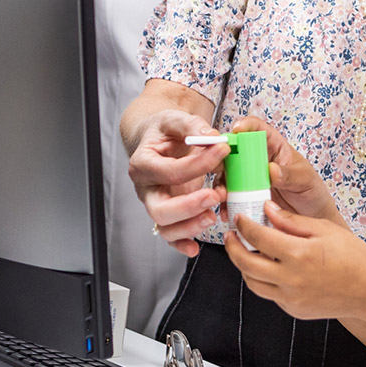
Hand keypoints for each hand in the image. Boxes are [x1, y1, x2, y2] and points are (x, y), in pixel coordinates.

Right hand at [128, 109, 228, 256]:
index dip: (198, 163)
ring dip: (191, 226)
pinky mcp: (168, 214)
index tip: (222, 150)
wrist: (158, 140)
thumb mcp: (175, 119)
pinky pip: (171, 236)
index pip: (169, 171)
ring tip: (213, 215)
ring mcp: (156, 204)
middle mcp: (146, 188)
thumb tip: (211, 136)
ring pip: (165, 227)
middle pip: (160, 209)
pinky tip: (195, 247)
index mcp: (143, 163)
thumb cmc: (165, 131)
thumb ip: (191, 125)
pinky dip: (182, 244)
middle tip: (215, 195)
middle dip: (189, 206)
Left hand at [225, 201, 365, 322]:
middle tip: (232, 235)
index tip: (241, 217)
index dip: (244, 225)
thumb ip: (291, 220)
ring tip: (245, 250)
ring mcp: (291, 298)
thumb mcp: (324, 228)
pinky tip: (268, 266)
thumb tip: (267, 209)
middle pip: (246, 263)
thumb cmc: (353, 257)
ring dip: (243, 265)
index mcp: (300, 255)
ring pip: (252, 282)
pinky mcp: (293, 310)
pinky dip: (262, 279)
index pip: (258, 237)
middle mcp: (291, 280)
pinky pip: (268, 293)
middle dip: (233, 247)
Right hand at [230, 116, 342, 225]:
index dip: (246, 125)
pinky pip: (230, 197)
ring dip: (220, 183)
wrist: (313, 218)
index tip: (237, 129)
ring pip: (228, 174)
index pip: (259, 129)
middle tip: (220, 166)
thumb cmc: (312, 192)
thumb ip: (290, 176)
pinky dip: (224, 203)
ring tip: (222, 195)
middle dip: (223, 156)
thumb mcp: (306, 181)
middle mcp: (259, 160)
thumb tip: (271, 170)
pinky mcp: (246, 197)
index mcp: (275, 147)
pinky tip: (225, 211)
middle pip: (235, 151)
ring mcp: (251, 179)